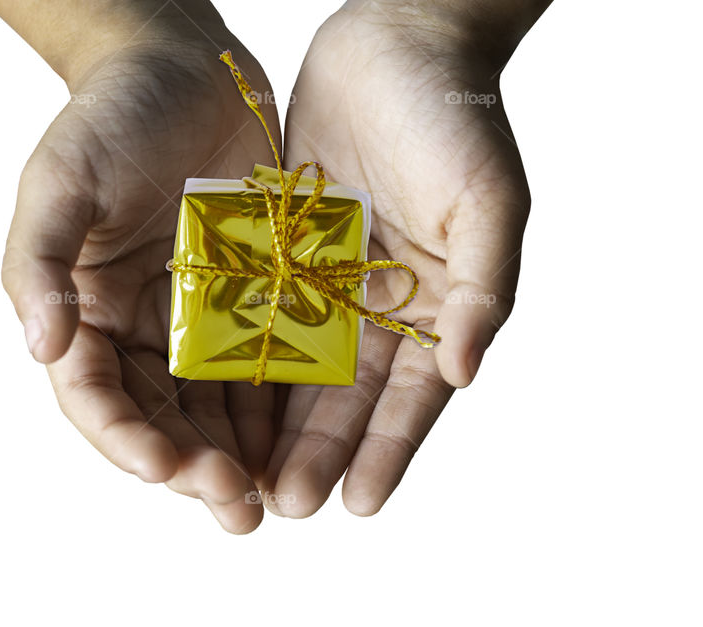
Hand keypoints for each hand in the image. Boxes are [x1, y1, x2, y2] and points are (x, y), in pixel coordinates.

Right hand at [0, 5, 280, 532]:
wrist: (184, 68)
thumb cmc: (113, 116)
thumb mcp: (61, 180)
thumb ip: (40, 262)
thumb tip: (40, 348)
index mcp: (86, 309)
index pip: (97, 395)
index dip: (125, 438)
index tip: (164, 466)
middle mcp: (140, 325)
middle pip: (162, 416)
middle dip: (194, 467)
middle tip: (236, 507)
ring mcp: (198, 317)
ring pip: (217, 406)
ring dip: (241, 456)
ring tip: (274, 500)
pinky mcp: (250, 300)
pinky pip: (264, 366)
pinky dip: (278, 409)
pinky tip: (301, 442)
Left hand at [264, 0, 540, 516]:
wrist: (397, 42)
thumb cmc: (457, 117)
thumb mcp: (489, 202)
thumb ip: (482, 288)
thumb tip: (465, 373)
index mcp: (436, 305)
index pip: (412, 398)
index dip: (387, 452)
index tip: (358, 503)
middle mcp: (378, 305)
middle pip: (346, 396)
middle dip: (318, 452)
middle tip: (284, 504)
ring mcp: (327, 281)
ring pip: (296, 367)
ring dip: (273, 422)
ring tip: (243, 474)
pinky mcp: (282, 249)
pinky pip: (257, 311)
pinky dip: (239, 356)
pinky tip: (213, 398)